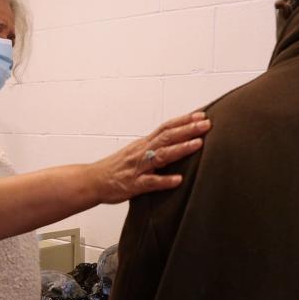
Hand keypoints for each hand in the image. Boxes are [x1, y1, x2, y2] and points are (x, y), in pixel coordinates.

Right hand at [91, 112, 210, 203]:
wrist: (92, 181)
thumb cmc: (116, 168)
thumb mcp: (136, 153)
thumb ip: (154, 148)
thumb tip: (176, 143)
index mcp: (143, 143)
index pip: (166, 127)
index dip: (184, 120)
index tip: (201, 115)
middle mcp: (142, 152)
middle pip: (167, 137)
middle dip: (188, 130)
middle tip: (206, 124)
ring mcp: (138, 168)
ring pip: (161, 155)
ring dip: (180, 149)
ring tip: (198, 144)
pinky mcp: (133, 185)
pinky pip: (150, 182)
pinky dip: (164, 181)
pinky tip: (178, 180)